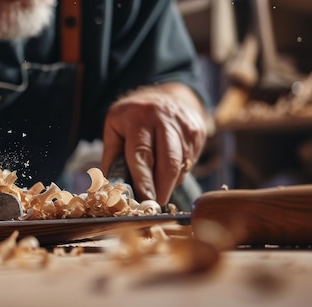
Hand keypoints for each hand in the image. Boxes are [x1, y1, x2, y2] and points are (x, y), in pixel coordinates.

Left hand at [101, 84, 206, 204]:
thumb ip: (113, 157)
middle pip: (168, 161)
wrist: (165, 96)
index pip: (142, 154)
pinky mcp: (198, 132)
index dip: (144, 179)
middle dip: (162, 188)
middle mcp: (163, 117)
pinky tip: (168, 172)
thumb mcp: (114, 128)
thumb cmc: (133, 118)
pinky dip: (179, 173)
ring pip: (181, 164)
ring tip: (159, 189)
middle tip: (155, 204)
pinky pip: (190, 161)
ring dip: (170, 183)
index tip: (146, 199)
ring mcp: (184, 124)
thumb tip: (114, 187)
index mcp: (137, 117)